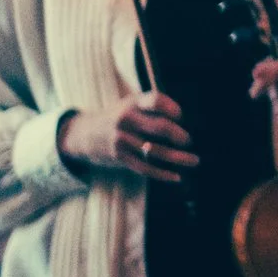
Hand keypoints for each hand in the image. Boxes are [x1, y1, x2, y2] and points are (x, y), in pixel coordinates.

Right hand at [60, 91, 196, 181]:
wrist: (83, 134)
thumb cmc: (118, 117)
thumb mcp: (131, 105)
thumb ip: (153, 108)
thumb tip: (187, 121)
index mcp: (132, 103)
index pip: (155, 100)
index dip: (171, 107)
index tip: (181, 116)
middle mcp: (126, 120)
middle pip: (159, 127)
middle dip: (179, 135)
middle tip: (190, 141)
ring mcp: (122, 139)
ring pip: (155, 151)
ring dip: (177, 158)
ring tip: (194, 160)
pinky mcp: (119, 157)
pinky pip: (144, 167)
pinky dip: (162, 173)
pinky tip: (176, 176)